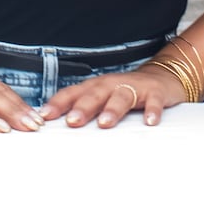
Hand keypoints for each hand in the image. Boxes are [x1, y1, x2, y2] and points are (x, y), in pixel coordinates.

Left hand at [38, 68, 185, 128]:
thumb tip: (53, 125)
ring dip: (112, 109)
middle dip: (82, 108)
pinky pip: (153, 101)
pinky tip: (149, 121)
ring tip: (105, 123)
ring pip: (120, 96)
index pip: (72, 93)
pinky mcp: (154, 92)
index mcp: (95, 87)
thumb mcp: (100, 97)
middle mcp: (111, 85)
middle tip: (73, 121)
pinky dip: (151, 110)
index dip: (58, 103)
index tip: (45, 116)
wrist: (159, 77)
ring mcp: (133, 87)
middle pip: (95, 94)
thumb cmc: (124, 90)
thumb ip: (81, 109)